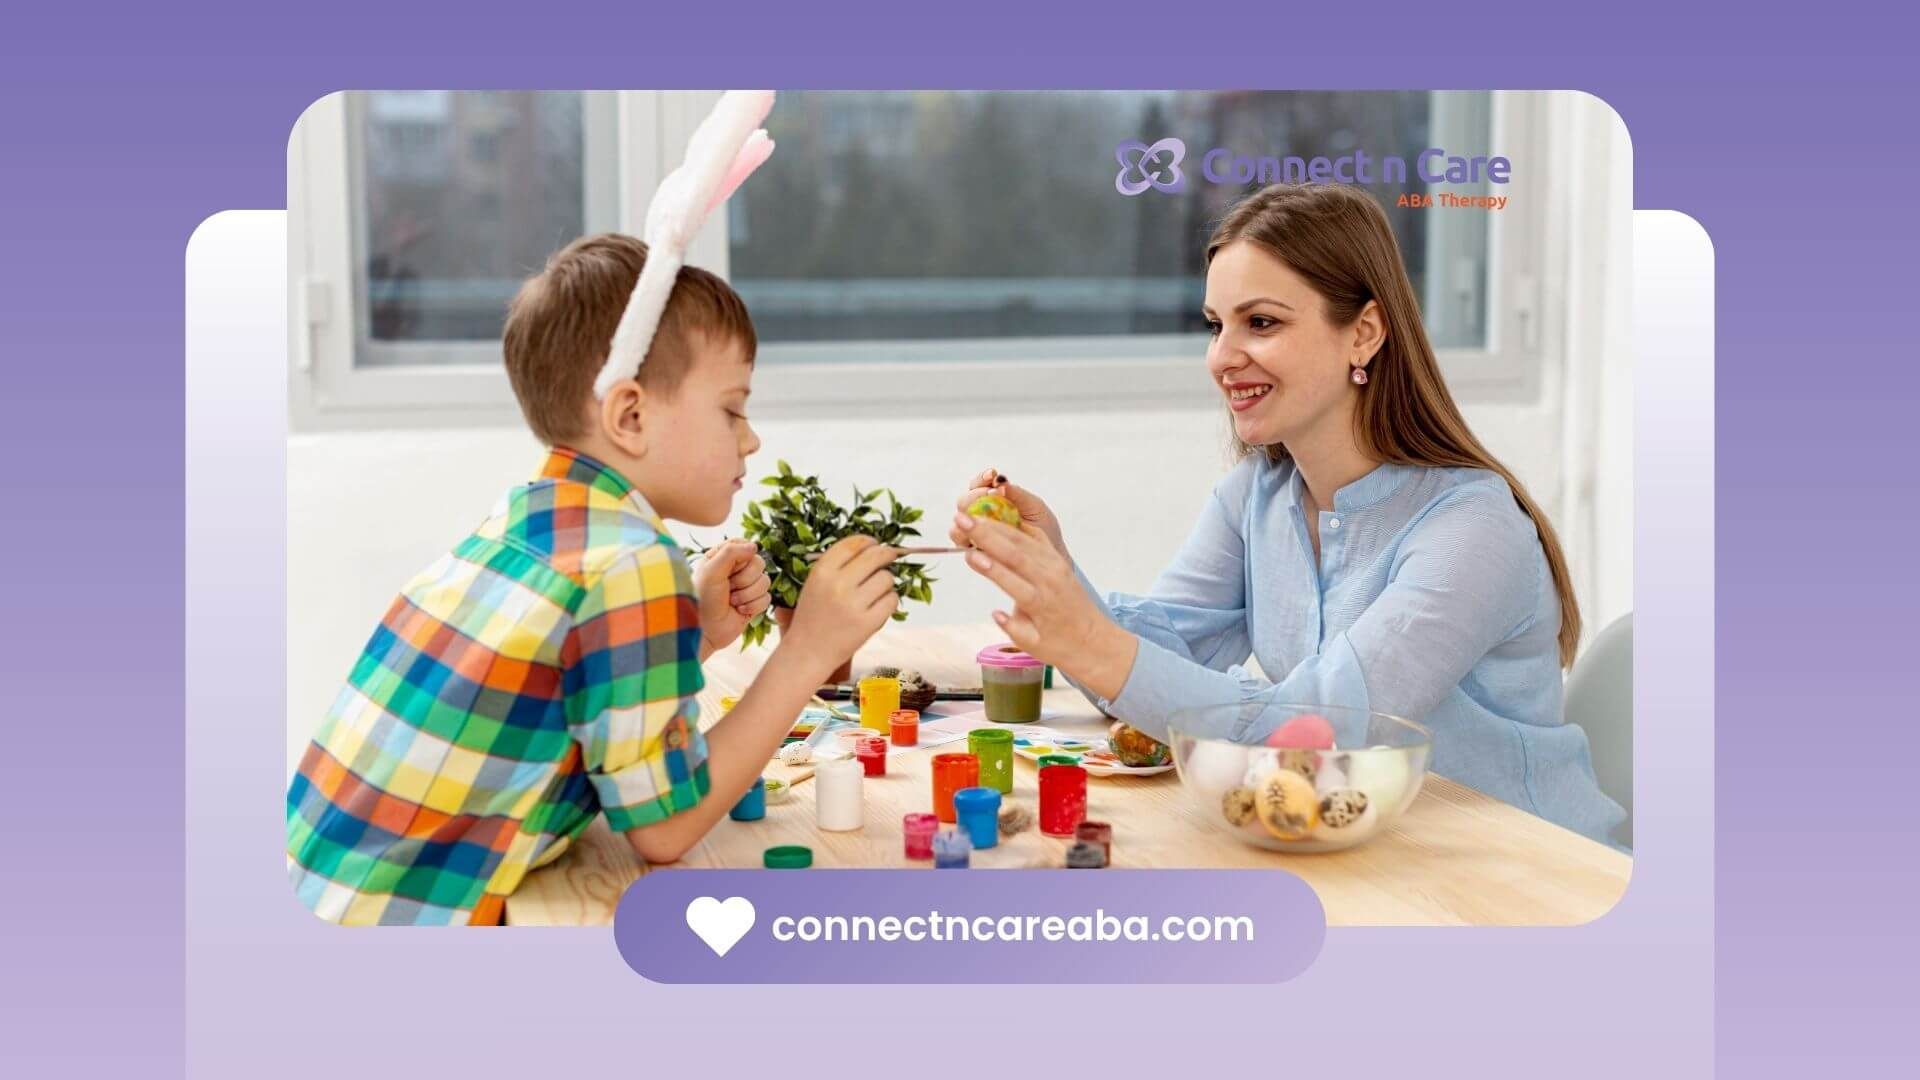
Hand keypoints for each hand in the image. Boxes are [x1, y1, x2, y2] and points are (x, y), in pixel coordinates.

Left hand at [694, 539, 771, 655]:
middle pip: (759, 563)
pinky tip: (738, 611)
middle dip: (745, 579)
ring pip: (765, 582)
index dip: (742, 556)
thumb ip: (731, 552)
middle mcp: (736, 570)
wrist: (704, 631)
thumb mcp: (711, 571)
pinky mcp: (754, 603)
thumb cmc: (701, 599)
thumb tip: (754, 546)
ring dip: (747, 595)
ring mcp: (746, 587)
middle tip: (729, 588)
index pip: (745, 546)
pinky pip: (767, 598)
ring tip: (731, 602)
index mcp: (722, 557)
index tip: (730, 568)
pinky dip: (753, 606)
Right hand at [783, 536, 901, 676]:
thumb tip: (873, 547)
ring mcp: (854, 605)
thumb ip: (839, 564)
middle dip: (886, 555)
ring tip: (874, 592)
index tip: (875, 545)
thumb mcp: (815, 583)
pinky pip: (892, 600)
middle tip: (888, 558)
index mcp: (822, 571)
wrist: (808, 652)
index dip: (870, 542)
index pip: (855, 543)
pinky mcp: (869, 623)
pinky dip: (889, 601)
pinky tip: (878, 606)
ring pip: (887, 578)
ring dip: (886, 582)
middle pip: (876, 556)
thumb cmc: (814, 616)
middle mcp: (838, 585)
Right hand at [949, 468, 1067, 556]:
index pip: (977, 485)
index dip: (981, 479)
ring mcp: (975, 535)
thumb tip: (1000, 482)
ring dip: (967, 518)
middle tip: (988, 494)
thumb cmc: (1043, 529)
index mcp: (991, 500)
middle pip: (963, 502)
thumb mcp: (1034, 507)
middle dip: (973, 496)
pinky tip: (981, 536)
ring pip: (958, 524)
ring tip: (983, 517)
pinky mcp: (975, 553)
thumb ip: (1017, 493)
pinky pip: (964, 546)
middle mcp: (978, 516)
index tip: (992, 475)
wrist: (1050, 554)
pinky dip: (969, 539)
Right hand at [954, 512, 1135, 699]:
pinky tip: (1000, 517)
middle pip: (1014, 553)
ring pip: (1023, 541)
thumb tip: (995, 613)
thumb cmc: (1060, 646)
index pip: (1010, 581)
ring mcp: (1055, 567)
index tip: (968, 554)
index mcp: (1039, 603)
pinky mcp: (1059, 561)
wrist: (1095, 640)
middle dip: (986, 535)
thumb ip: (1013, 628)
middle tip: (961, 520)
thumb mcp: (1032, 646)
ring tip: (972, 517)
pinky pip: (1037, 539)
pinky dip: (1018, 527)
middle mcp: (1048, 580)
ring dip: (996, 527)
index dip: (988, 567)